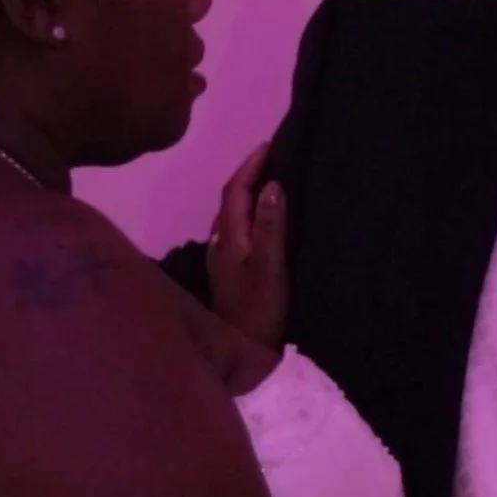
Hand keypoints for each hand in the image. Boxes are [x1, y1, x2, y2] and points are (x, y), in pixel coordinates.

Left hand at [208, 141, 286, 349]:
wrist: (246, 354)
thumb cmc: (261, 308)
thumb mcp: (270, 265)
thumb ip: (270, 224)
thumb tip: (271, 183)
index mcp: (228, 238)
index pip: (235, 189)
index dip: (250, 164)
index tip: (271, 142)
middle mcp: (221, 244)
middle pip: (232, 199)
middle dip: (250, 174)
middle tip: (275, 155)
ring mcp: (225, 260)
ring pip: (235, 216)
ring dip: (251, 194)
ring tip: (274, 180)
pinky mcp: (234, 273)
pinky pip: (242, 231)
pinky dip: (254, 215)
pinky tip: (267, 218)